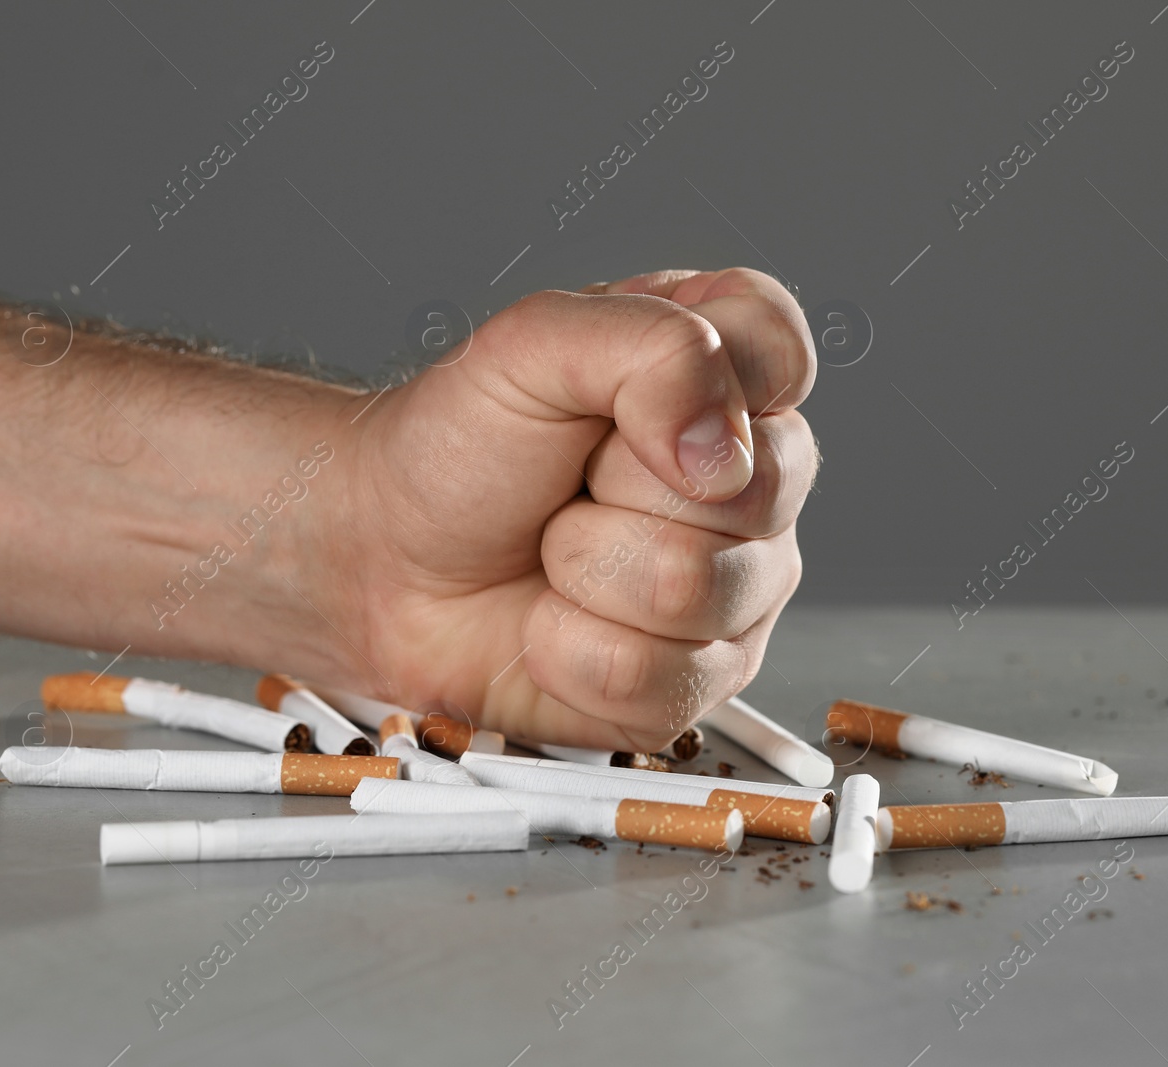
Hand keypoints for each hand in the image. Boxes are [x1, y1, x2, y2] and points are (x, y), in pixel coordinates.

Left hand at [315, 268, 817, 750]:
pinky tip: (554, 621)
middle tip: (575, 483)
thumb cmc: (457, 449)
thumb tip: (720, 451)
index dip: (703, 389)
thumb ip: (650, 348)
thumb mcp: (532, 345)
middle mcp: (753, 482)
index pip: (783, 358)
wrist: (383, 560)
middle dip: (622, 491)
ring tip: (558, 551)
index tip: (618, 405)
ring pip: (701, 592)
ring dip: (589, 573)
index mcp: (727, 373)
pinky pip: (663, 680)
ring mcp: (739, 588)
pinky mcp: (698, 681)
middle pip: (753, 493)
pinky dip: (573, 652)